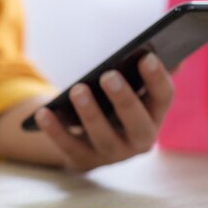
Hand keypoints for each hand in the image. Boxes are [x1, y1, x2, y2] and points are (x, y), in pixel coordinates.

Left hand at [34, 52, 173, 170]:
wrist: (89, 142)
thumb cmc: (112, 104)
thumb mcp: (128, 89)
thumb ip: (142, 71)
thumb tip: (157, 48)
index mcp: (154, 115)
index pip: (164, 98)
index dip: (157, 79)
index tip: (146, 57)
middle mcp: (139, 139)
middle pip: (137, 124)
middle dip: (124, 100)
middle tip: (109, 76)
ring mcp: (112, 154)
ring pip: (103, 137)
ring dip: (90, 113)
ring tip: (77, 90)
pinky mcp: (84, 160)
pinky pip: (69, 145)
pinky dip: (55, 129)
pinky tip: (43, 112)